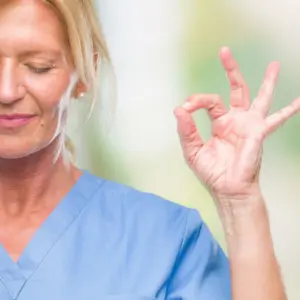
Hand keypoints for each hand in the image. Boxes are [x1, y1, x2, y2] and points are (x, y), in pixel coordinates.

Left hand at [174, 47, 299, 200]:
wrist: (227, 189)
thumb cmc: (212, 173)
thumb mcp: (193, 151)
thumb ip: (186, 131)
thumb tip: (178, 110)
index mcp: (219, 123)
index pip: (209, 101)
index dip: (196, 100)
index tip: (186, 106)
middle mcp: (235, 120)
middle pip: (235, 89)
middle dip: (231, 70)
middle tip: (225, 51)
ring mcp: (249, 125)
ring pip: (259, 97)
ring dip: (266, 82)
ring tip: (274, 65)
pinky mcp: (258, 133)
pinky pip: (276, 119)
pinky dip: (289, 111)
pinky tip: (299, 101)